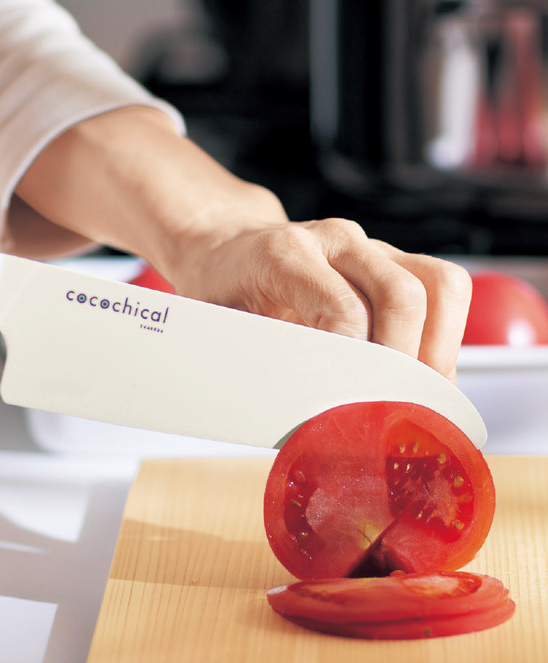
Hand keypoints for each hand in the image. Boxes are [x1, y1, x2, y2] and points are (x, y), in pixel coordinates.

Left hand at [166, 214, 471, 381]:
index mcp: (283, 254)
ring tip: (421, 397)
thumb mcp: (217, 330)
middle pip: (401, 293)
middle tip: (394, 410)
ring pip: (438, 284)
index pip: (344, 308)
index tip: (359, 405)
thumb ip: (251, 365)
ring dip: (438, 348)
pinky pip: (444, 288)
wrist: (226, 251)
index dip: (359, 361)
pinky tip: (424, 374)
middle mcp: (333, 240)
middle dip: (405, 361)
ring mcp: (369, 247)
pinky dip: (446, 335)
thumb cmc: (221, 294)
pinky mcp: (394, 260)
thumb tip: (295, 422)